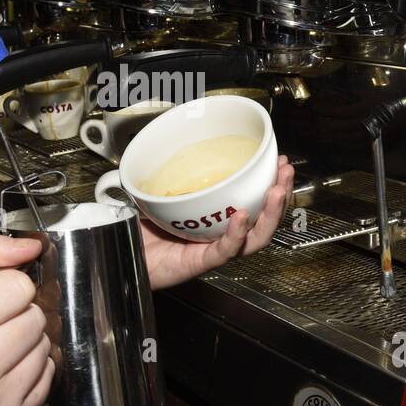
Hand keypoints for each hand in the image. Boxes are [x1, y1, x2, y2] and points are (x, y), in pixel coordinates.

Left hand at [139, 155, 295, 289]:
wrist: (119, 255)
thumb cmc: (138, 230)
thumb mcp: (156, 191)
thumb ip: (165, 171)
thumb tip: (168, 143)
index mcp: (215, 218)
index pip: (252, 201)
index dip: (269, 183)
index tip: (278, 161)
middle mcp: (219, 234)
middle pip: (262, 219)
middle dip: (279, 195)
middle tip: (285, 172)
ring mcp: (212, 249)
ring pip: (254, 238)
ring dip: (269, 215)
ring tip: (277, 192)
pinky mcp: (199, 262)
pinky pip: (225, 250)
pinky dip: (236, 234)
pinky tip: (242, 217)